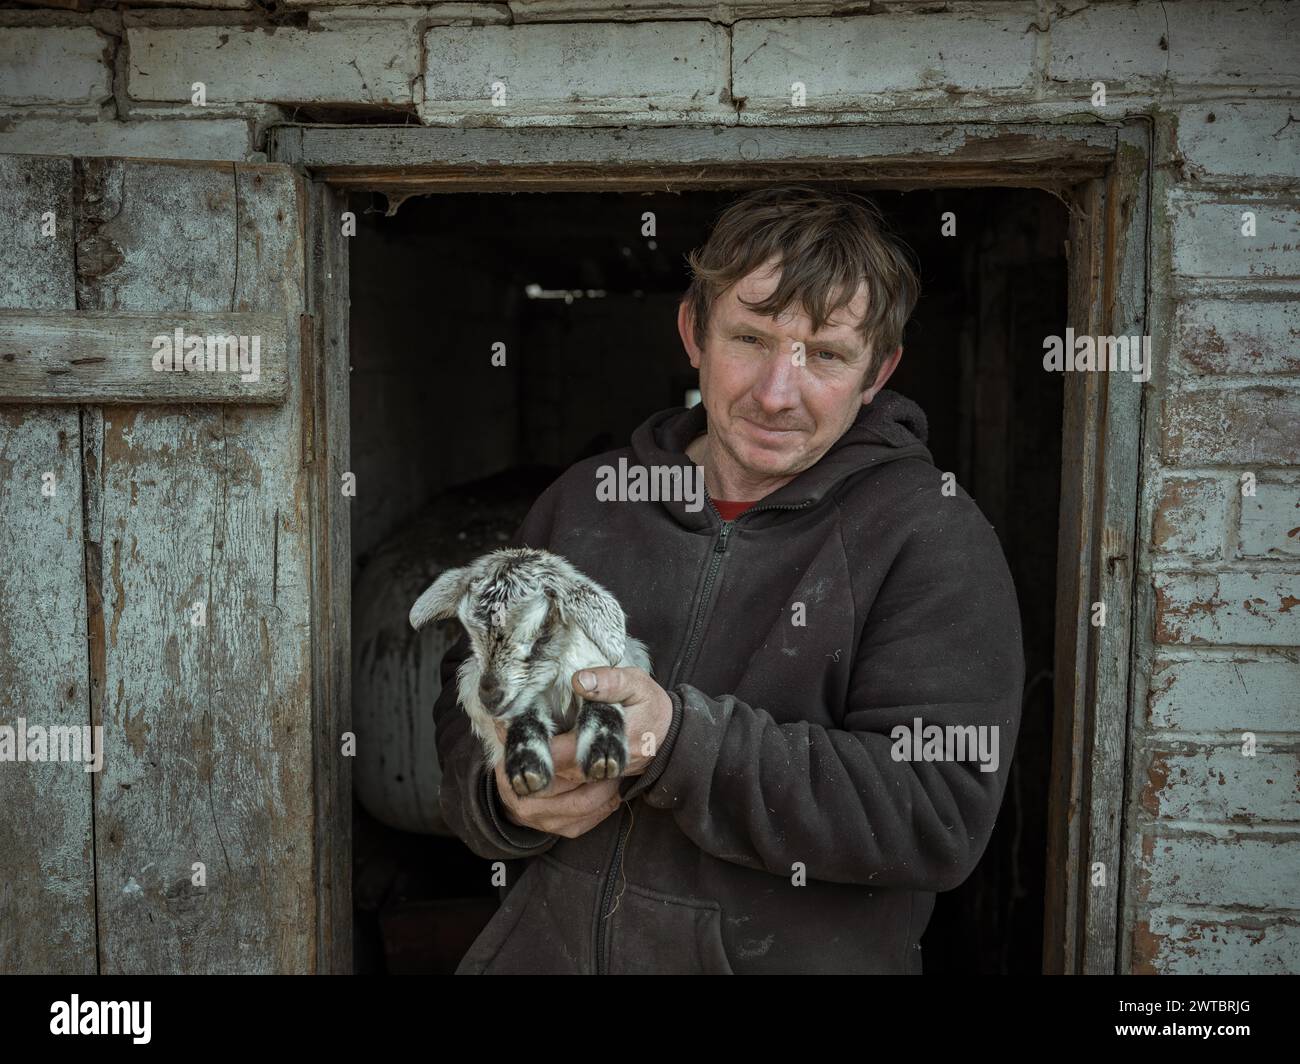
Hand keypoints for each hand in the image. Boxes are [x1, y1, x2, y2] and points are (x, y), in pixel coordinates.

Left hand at [490, 667, 673, 838]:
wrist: (671, 734)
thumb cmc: (649, 704)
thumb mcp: (635, 682)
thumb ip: (609, 681)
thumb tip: (579, 681)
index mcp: (618, 741)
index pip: (569, 754)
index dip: (536, 746)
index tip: (507, 730)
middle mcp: (611, 770)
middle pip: (559, 779)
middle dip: (527, 767)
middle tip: (499, 747)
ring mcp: (607, 786)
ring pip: (562, 799)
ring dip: (533, 787)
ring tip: (508, 768)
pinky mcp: (603, 796)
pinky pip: (571, 812)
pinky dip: (548, 801)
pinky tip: (529, 784)